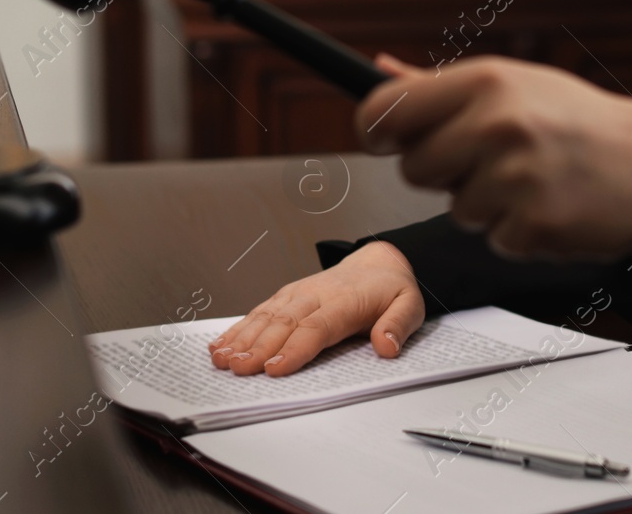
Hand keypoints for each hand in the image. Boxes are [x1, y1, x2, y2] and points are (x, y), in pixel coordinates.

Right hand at [207, 240, 424, 375]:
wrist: (379, 262)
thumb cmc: (391, 290)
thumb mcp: (410, 306)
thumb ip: (399, 325)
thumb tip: (386, 347)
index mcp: (346, 300)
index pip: (317, 326)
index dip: (295, 348)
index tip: (276, 369)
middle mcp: (317, 294)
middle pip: (284, 322)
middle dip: (259, 347)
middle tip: (239, 369)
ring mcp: (298, 293)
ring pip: (267, 315)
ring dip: (243, 337)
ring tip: (222, 359)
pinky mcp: (287, 295)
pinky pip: (260, 310)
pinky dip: (239, 327)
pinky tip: (221, 344)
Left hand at [355, 53, 631, 260]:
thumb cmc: (582, 122)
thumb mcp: (516, 84)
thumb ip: (439, 85)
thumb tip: (380, 71)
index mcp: (485, 81)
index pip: (386, 109)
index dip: (375, 130)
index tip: (382, 140)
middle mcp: (496, 124)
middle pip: (414, 169)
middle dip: (443, 173)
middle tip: (489, 160)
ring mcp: (515, 177)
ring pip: (455, 209)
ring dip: (486, 204)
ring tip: (533, 179)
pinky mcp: (533, 226)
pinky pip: (493, 239)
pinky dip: (517, 231)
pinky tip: (551, 205)